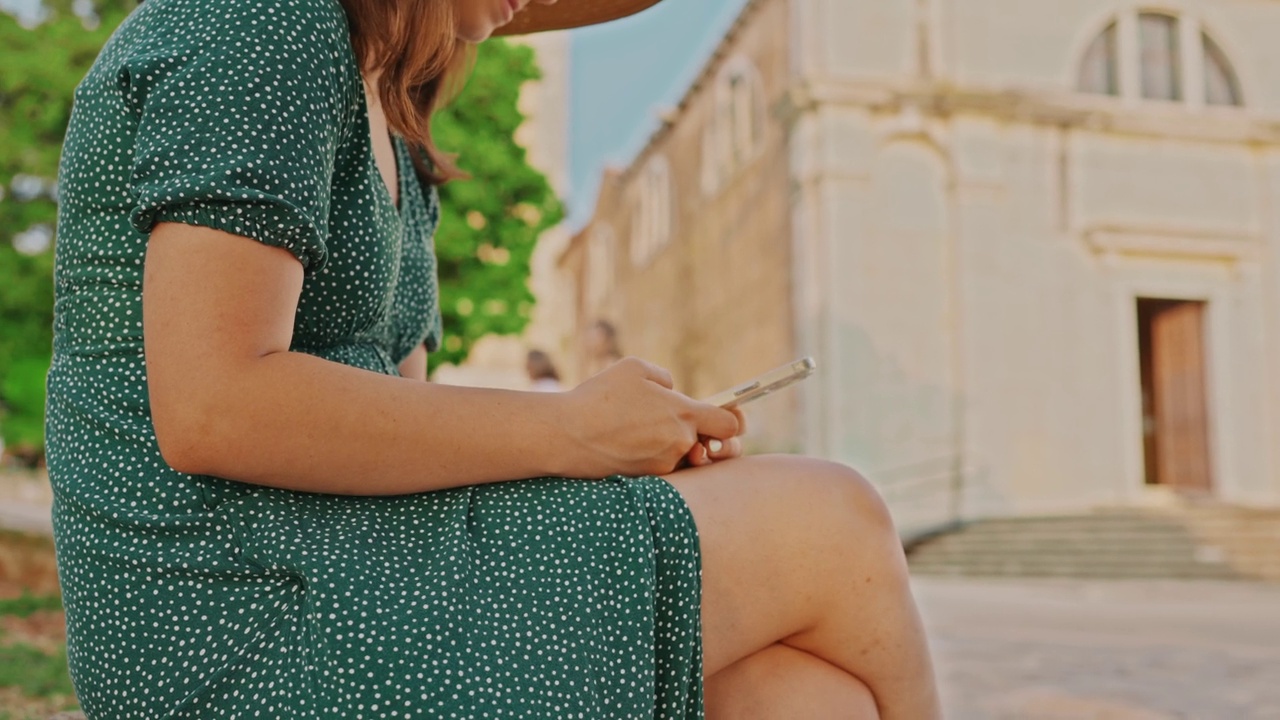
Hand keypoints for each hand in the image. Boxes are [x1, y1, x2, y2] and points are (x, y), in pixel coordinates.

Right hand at [556, 357, 741, 477]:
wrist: (566, 435)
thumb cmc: (599, 396)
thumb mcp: (635, 369)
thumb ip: (664, 379)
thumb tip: (672, 391)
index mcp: (684, 414)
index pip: (730, 425)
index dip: (732, 420)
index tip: (723, 415)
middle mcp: (679, 444)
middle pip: (707, 444)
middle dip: (697, 435)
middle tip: (673, 424)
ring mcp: (663, 466)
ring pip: (681, 456)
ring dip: (669, 445)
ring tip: (638, 431)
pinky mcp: (645, 481)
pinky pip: (660, 467)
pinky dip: (650, 457)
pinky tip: (626, 444)